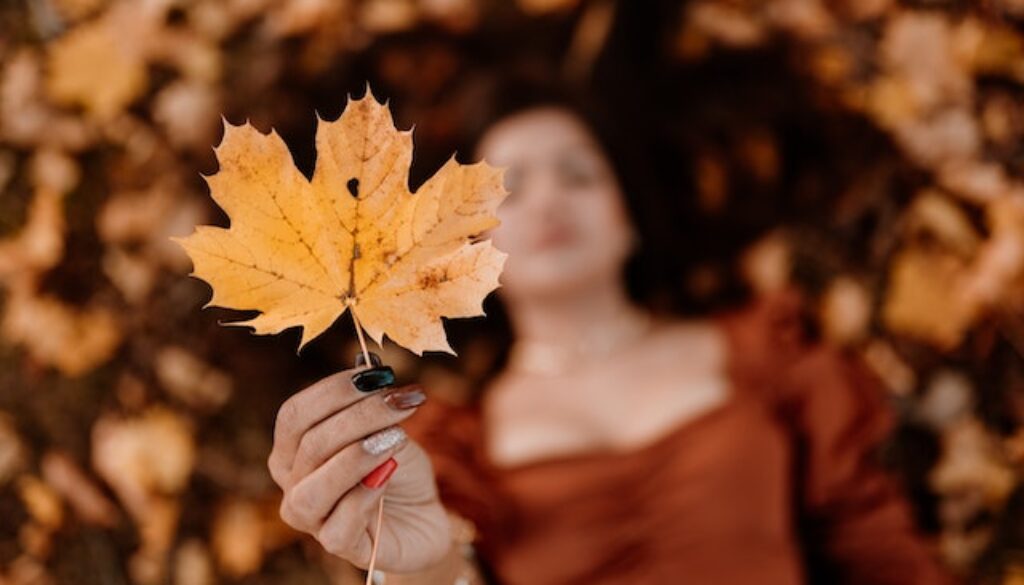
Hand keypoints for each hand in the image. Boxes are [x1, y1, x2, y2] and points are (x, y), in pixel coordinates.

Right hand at [267, 355, 452, 571]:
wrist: (422, 515)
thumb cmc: (395, 466)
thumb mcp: (387, 427)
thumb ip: (373, 402)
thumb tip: (369, 367)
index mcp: (293, 447)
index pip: (295, 414)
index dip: (334, 390)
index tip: (379, 375)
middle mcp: (292, 482)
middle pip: (311, 443)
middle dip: (360, 415)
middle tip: (402, 401)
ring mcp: (310, 517)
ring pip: (315, 487)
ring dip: (358, 455)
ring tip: (397, 438)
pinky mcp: (338, 544)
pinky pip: (340, 522)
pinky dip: (365, 494)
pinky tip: (388, 474)